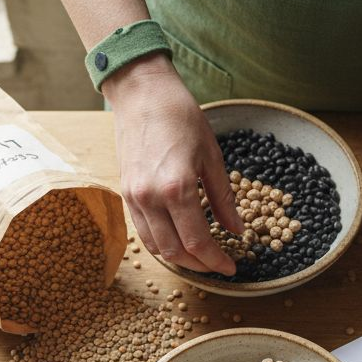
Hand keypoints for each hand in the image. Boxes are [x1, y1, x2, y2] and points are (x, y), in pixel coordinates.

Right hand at [103, 54, 241, 274]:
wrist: (141, 93)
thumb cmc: (180, 116)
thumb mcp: (212, 156)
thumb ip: (223, 198)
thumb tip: (237, 230)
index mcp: (177, 188)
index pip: (197, 242)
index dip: (216, 261)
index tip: (231, 268)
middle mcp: (151, 198)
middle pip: (175, 252)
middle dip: (200, 265)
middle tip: (219, 265)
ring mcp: (134, 197)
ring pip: (156, 247)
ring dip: (179, 259)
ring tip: (200, 257)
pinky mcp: (125, 193)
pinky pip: (142, 232)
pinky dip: (161, 244)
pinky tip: (178, 241)